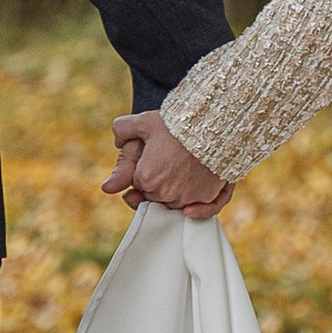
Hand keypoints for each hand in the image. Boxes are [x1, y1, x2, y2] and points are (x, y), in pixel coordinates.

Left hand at [104, 111, 234, 221]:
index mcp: (145, 178)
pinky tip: (190, 211)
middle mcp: (163, 193)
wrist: (214, 124)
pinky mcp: (206, 198)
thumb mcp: (146, 121)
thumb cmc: (178, 122)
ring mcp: (186, 198)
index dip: (146, 168)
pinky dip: (196, 211)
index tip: (154, 154)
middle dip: (158, 181)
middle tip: (167, 160)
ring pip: (175, 202)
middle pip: (155, 194)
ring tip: (182, 171)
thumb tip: (117, 143)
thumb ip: (123, 129)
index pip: (138, 182)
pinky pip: (198, 211)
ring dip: (176, 193)